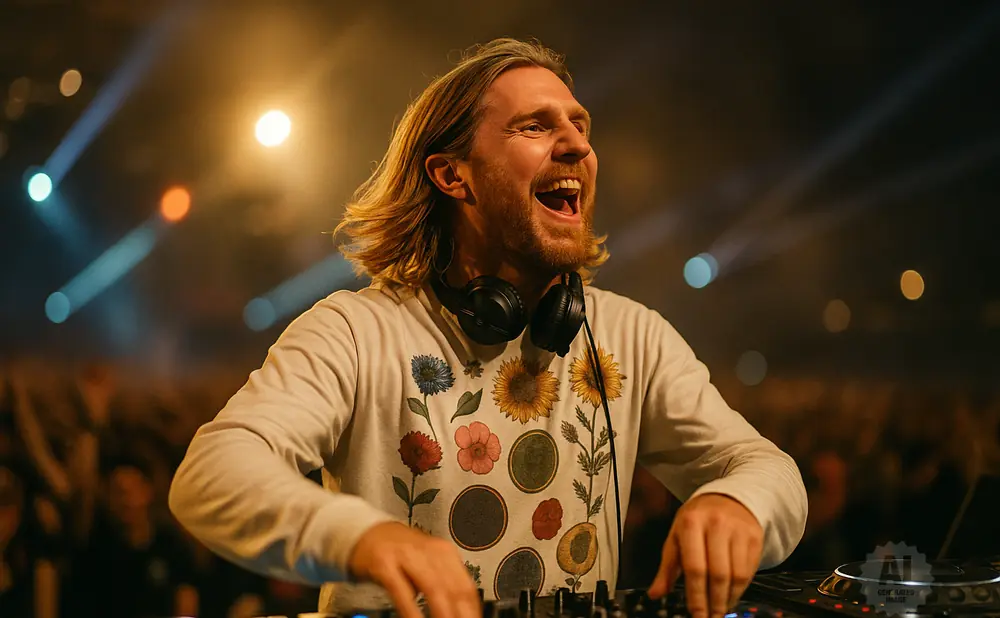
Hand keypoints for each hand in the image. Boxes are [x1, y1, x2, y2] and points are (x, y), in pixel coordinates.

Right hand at [349, 521, 479, 617]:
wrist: (367, 532)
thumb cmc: (400, 552)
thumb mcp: (427, 563)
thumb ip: (444, 583)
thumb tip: (461, 611)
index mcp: (444, 553)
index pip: (466, 587)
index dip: (471, 611)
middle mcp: (429, 552)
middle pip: (453, 590)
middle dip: (459, 615)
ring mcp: (406, 556)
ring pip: (433, 589)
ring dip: (441, 614)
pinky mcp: (385, 564)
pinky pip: (402, 592)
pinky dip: (411, 612)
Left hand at [648, 494, 762, 617]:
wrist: (728, 498)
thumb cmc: (697, 520)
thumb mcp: (676, 537)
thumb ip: (667, 567)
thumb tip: (655, 594)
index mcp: (691, 523)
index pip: (694, 567)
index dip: (696, 596)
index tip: (696, 614)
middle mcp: (716, 524)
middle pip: (718, 574)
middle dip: (714, 602)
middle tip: (710, 617)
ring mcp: (738, 530)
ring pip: (737, 575)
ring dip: (728, 598)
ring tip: (720, 609)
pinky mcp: (754, 537)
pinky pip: (749, 570)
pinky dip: (741, 589)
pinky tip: (732, 595)